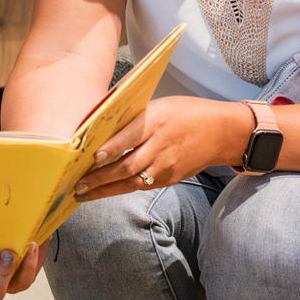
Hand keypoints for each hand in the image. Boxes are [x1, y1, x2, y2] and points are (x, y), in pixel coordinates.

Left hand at [74, 96, 250, 200]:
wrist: (221, 132)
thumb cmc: (185, 113)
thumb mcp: (160, 106)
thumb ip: (134, 118)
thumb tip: (102, 127)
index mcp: (157, 120)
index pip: (130, 136)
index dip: (111, 148)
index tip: (92, 157)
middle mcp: (161, 145)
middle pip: (128, 165)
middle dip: (100, 177)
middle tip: (78, 184)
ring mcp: (166, 165)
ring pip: (133, 181)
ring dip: (106, 189)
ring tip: (84, 193)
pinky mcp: (170, 178)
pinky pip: (143, 185)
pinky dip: (123, 188)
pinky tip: (106, 190)